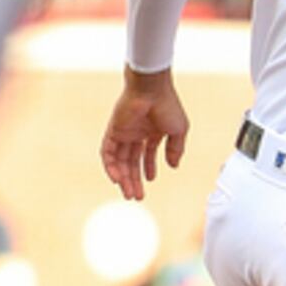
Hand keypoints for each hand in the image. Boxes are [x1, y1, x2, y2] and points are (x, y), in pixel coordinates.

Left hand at [101, 68, 190, 200]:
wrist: (151, 89)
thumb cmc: (167, 105)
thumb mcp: (179, 131)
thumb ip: (176, 149)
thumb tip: (173, 166)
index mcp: (152, 131)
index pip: (147, 154)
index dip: (148, 168)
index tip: (150, 180)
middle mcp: (136, 133)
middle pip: (132, 162)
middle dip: (134, 180)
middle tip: (136, 196)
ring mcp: (123, 133)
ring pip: (120, 161)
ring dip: (123, 178)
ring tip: (128, 193)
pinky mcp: (113, 131)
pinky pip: (107, 153)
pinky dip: (110, 167)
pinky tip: (116, 179)